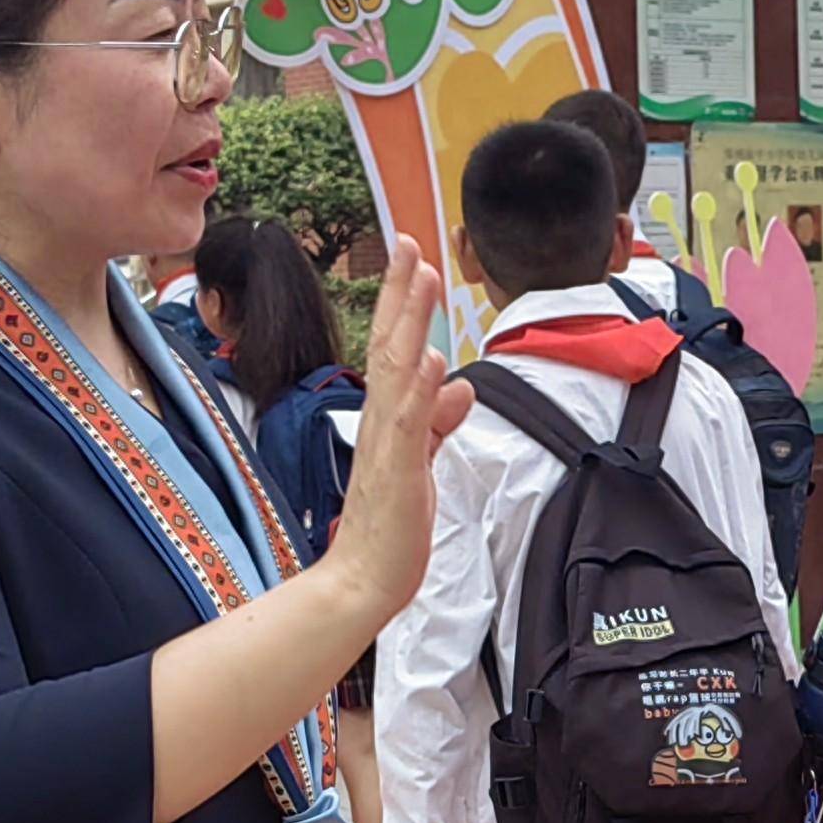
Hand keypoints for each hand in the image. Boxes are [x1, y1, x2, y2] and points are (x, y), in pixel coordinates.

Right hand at [319, 231, 474, 626]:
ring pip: (397, 369)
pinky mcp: (397, 470)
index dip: (405, 303)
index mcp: (389, 418)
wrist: (364, 580)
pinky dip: (418, 388)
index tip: (413, 259)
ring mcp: (387, 443)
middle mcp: (382, 421)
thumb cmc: (390, 526)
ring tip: (421, 276)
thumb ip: (438, 421)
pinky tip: (427, 358)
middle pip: (391, 343)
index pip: (396, 348)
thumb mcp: (423, 461)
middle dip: (402, 292)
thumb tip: (458, 383)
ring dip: (410, 321)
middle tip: (409, 242)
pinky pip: (408, 423)